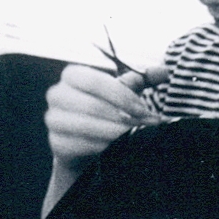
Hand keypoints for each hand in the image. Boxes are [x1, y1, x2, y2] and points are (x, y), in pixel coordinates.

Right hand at [44, 62, 167, 170]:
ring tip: (132, 135)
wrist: (86, 142)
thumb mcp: (122, 92)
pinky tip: (115, 147)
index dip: (121, 96)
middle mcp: (57, 95)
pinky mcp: (56, 143)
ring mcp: (53, 120)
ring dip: (115, 132)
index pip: (94, 80)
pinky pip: (80, 145)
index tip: (143, 109)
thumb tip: (164, 71)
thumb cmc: (105, 110)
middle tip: (144, 125)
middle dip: (122, 116)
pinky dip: (101, 146)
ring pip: (86, 126)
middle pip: (91, 105)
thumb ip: (142, 80)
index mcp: (72, 76)